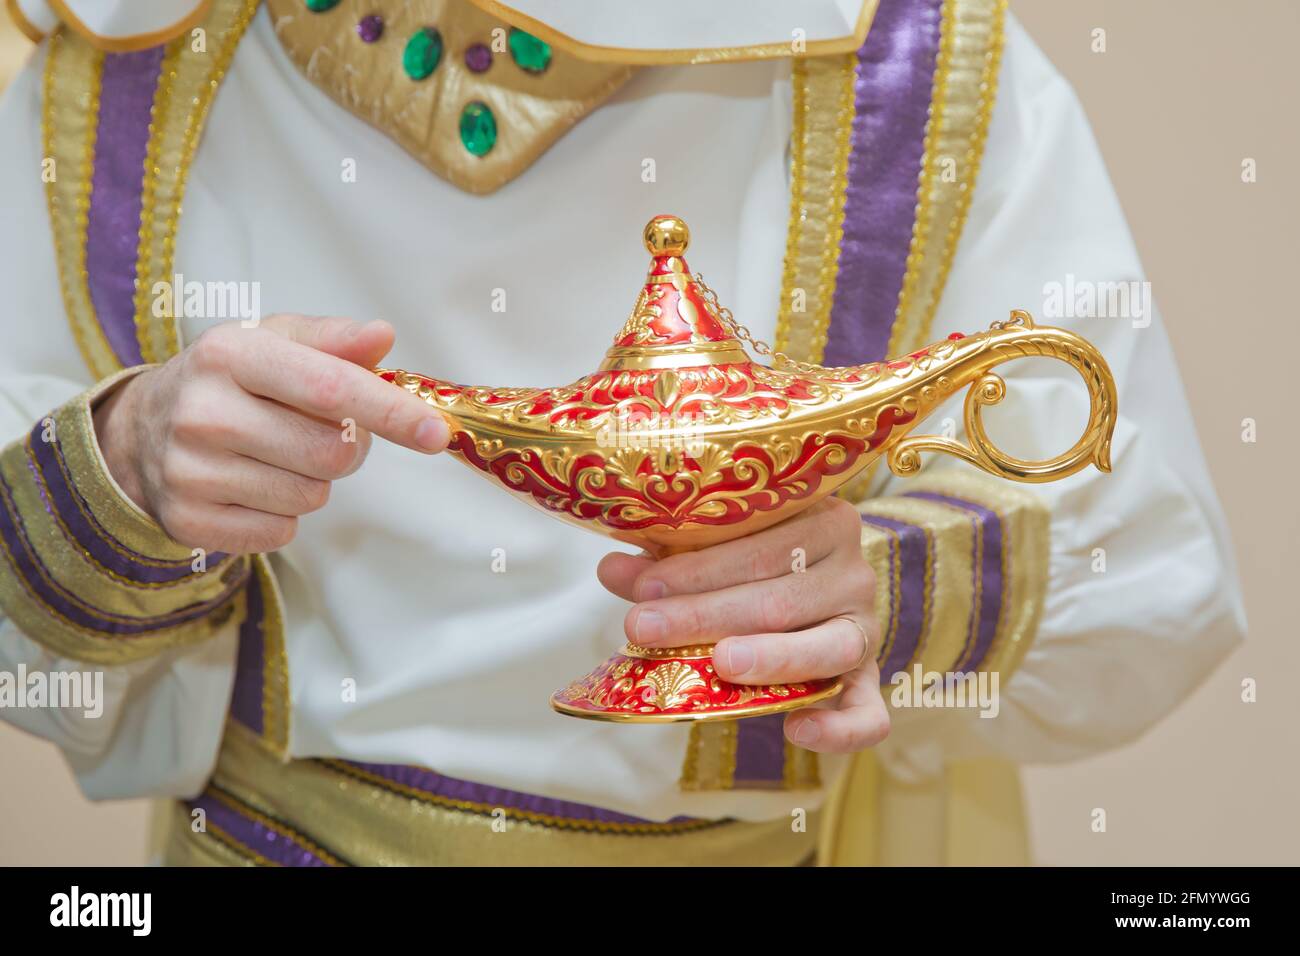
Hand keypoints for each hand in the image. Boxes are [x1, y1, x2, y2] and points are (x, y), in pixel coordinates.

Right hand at [93, 315, 448, 554]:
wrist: (143, 428)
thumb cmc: (232, 380)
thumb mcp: (276, 341)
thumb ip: (334, 339)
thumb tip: (381, 336)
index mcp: (231, 354)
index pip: (330, 387)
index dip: (391, 412)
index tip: (434, 433)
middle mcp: (203, 412)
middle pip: (331, 454)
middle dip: (347, 447)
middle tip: (321, 430)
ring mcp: (189, 470)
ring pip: (310, 496)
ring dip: (314, 480)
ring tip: (278, 454)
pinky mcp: (188, 521)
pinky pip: (280, 531)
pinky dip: (282, 513)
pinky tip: (253, 484)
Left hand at [597, 498, 887, 752]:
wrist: (811, 590)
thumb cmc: (750, 563)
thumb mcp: (711, 553)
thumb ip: (666, 563)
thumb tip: (611, 569)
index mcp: (821, 521)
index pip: (760, 544)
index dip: (698, 568)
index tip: (642, 587)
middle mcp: (853, 572)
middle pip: (781, 597)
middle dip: (707, 614)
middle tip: (644, 627)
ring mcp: (865, 629)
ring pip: (828, 647)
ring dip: (771, 657)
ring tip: (720, 664)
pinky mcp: (868, 681)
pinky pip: (869, 713)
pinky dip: (840, 728)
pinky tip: (797, 731)